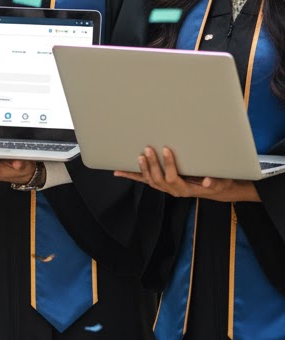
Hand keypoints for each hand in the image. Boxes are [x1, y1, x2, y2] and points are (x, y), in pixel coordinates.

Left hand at [114, 146, 259, 201]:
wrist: (215, 190)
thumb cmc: (218, 183)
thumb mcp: (221, 183)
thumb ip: (215, 182)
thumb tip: (208, 181)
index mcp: (185, 189)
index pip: (172, 178)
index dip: (168, 164)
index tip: (165, 149)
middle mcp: (172, 190)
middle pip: (157, 179)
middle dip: (152, 164)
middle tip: (147, 149)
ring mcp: (165, 188)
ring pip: (149, 180)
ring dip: (142, 168)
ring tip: (138, 156)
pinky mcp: (161, 184)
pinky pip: (144, 181)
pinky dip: (130, 176)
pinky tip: (118, 172)